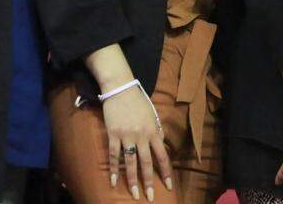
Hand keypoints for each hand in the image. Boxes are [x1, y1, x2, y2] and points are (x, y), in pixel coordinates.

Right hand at [102, 86, 171, 200]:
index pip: (162, 155)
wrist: (121, 89)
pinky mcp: (113, 135)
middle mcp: (142, 135)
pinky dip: (114, 170)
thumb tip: (160, 144)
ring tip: (134, 194)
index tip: (168, 186)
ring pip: (130, 162)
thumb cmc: (138, 102)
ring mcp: (127, 136)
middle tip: (150, 197)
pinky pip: (114, 155)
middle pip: (146, 162)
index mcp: (153, 131)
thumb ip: (157, 130)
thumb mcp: (153, 115)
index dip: (166, 172)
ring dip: (132, 180)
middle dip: (149, 181)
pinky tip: (113, 182)